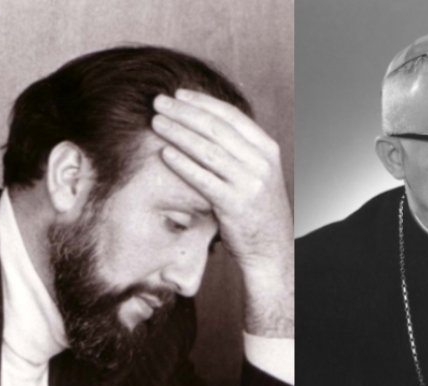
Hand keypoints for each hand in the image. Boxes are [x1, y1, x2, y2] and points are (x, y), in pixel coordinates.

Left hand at [152, 89, 293, 337]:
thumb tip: (205, 122)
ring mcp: (250, 184)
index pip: (232, 116)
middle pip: (216, 128)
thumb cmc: (257, 209)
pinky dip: (182, 163)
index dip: (203, 102)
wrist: (271, 249)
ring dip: (178, 132)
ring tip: (156, 122)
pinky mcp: (235, 204)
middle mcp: (262, 163)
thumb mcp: (259, 173)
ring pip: (207, 150)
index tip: (179, 95)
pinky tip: (164, 153)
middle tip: (158, 102)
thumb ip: (241, 150)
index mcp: (268, 150)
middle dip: (184, 112)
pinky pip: (203, 178)